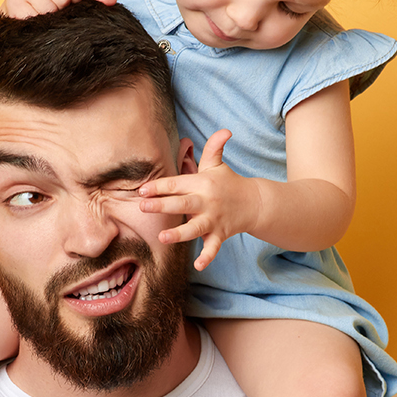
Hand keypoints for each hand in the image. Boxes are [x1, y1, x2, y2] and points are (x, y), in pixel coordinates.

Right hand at [0, 0, 117, 17]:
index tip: (67, 1)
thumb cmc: (50, 1)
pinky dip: (40, 22)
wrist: (19, 10)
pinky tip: (35, 19)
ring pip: (50, 9)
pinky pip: (36, 17)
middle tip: (54, 9)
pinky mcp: (15, 3)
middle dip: (62, 9)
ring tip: (44, 14)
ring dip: (51, 17)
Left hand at [136, 129, 256, 268]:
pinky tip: (198, 265)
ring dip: (179, 233)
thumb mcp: (218, 165)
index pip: (177, 184)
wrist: (255, 203)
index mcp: (202, 184)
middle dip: (162, 205)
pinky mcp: (220, 234)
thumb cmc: (229, 183)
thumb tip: (225, 130)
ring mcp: (213, 219)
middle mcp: (206, 202)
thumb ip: (214, 147)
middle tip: (143, 207)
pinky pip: (213, 248)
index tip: (141, 190)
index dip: (159, 186)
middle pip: (182, 203)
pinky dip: (207, 257)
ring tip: (162, 237)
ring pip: (194, 228)